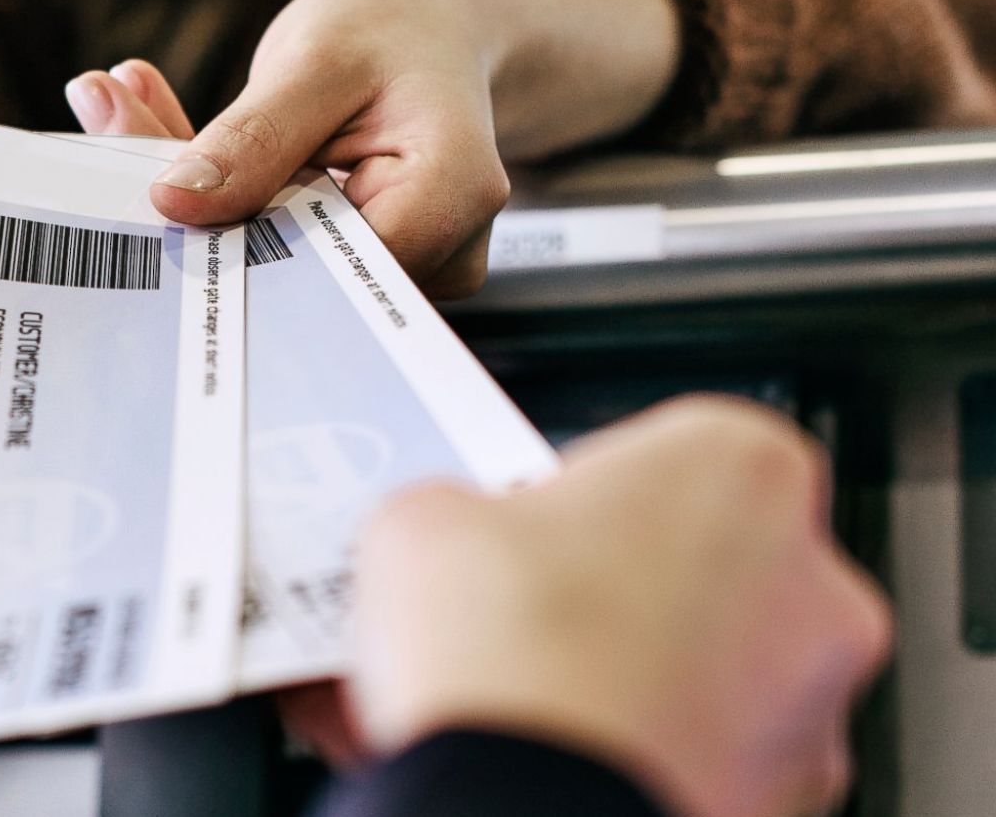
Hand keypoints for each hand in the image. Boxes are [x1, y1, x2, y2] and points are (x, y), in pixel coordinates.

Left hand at [70, 0, 677, 296]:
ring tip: (124, 104)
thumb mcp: (321, 59)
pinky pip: (269, 245)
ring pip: (269, 258)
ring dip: (193, 191)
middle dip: (192, 205)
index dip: (237, 246)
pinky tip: (157, 121)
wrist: (436, 33)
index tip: (149, 192)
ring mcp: (394, 269)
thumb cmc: (398, 32)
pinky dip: (214, 192)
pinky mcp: (350, 266)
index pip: (328, 266)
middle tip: (106, 115)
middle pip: (292, 269)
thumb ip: (254, 138)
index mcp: (449, 197)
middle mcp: (436, 253)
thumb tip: (176, 207)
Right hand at [351, 398, 891, 816]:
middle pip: (693, 562)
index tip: (521, 523)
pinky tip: (545, 752)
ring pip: (703, 669)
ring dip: (621, 673)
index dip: (577, 488)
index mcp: (740, 465)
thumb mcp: (421, 519)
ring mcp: (810, 703)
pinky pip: (702, 755)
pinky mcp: (786, 797)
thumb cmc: (509, 655)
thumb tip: (445, 533)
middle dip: (605, 586)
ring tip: (513, 696)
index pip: (663, 450)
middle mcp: (810, 580)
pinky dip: (634, 751)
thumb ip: (456, 508)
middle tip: (511, 611)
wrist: (526, 805)